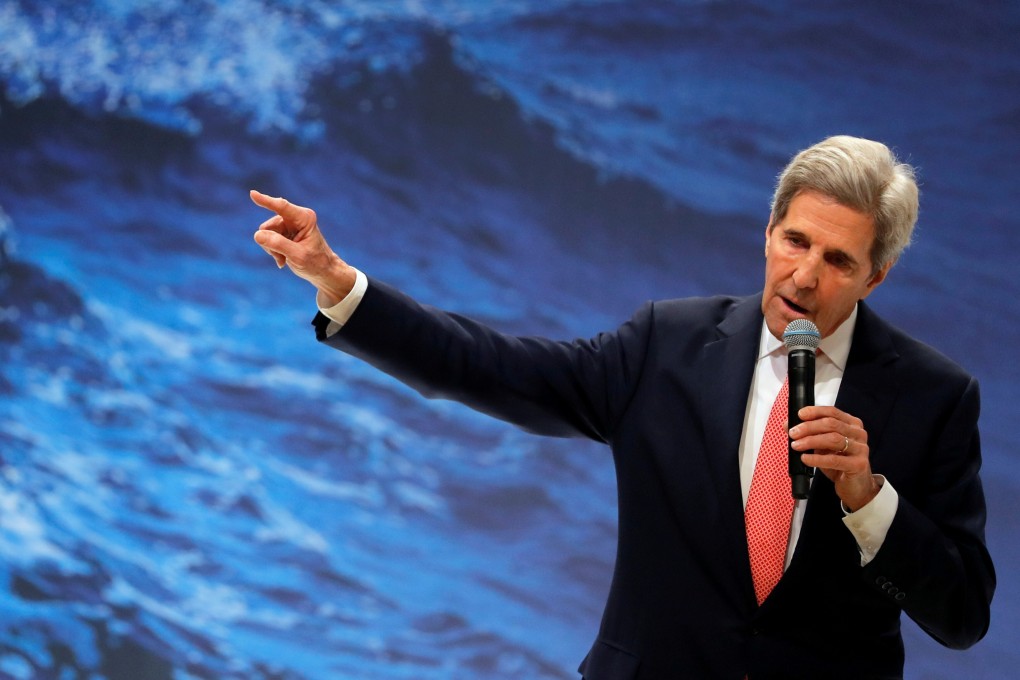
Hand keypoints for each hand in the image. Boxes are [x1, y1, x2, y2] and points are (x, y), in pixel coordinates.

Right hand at [250, 190, 356, 305]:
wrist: (322, 270)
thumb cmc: (316, 262)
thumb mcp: (297, 256)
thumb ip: (278, 244)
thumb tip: (257, 235)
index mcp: (304, 218)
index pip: (282, 207)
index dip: (266, 201)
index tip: (252, 193)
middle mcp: (295, 217)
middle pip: (269, 226)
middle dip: (271, 243)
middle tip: (282, 257)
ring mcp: (288, 224)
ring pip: (266, 233)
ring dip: (272, 248)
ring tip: (285, 258)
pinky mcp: (284, 231)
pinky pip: (267, 238)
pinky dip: (273, 250)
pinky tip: (283, 259)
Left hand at [790, 405, 880, 510]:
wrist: (855, 487)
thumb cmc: (838, 465)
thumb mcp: (822, 447)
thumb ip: (808, 434)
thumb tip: (787, 425)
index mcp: (851, 424)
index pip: (832, 412)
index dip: (815, 412)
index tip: (800, 414)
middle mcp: (858, 434)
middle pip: (831, 424)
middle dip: (809, 427)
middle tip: (793, 433)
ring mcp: (861, 448)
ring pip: (833, 439)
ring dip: (811, 441)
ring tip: (796, 445)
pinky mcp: (859, 464)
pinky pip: (834, 459)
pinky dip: (817, 458)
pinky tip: (805, 459)